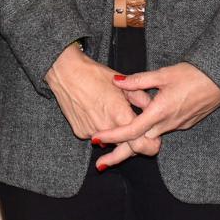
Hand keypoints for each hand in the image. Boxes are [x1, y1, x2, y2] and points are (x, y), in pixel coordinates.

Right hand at [44, 44, 161, 169]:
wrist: (66, 72)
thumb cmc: (95, 75)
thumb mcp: (122, 84)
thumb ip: (141, 99)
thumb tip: (152, 109)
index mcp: (121, 116)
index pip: (141, 144)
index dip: (150, 144)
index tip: (153, 140)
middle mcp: (107, 129)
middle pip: (126, 147)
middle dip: (133, 142)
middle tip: (134, 128)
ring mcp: (92, 132)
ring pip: (111, 143)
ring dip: (116, 136)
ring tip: (111, 113)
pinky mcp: (80, 132)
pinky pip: (96, 137)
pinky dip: (100, 130)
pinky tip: (96, 113)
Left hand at [92, 62, 219, 152]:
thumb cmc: (195, 74)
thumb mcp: (164, 73)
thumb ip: (139, 80)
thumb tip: (117, 82)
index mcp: (160, 112)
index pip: (131, 130)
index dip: (112, 136)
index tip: (96, 139)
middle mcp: (168, 124)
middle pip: (138, 145)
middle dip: (119, 155)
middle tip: (100, 165)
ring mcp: (177, 126)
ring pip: (150, 140)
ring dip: (133, 145)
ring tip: (114, 149)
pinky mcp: (184, 123)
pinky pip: (161, 132)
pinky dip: (148, 134)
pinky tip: (141, 129)